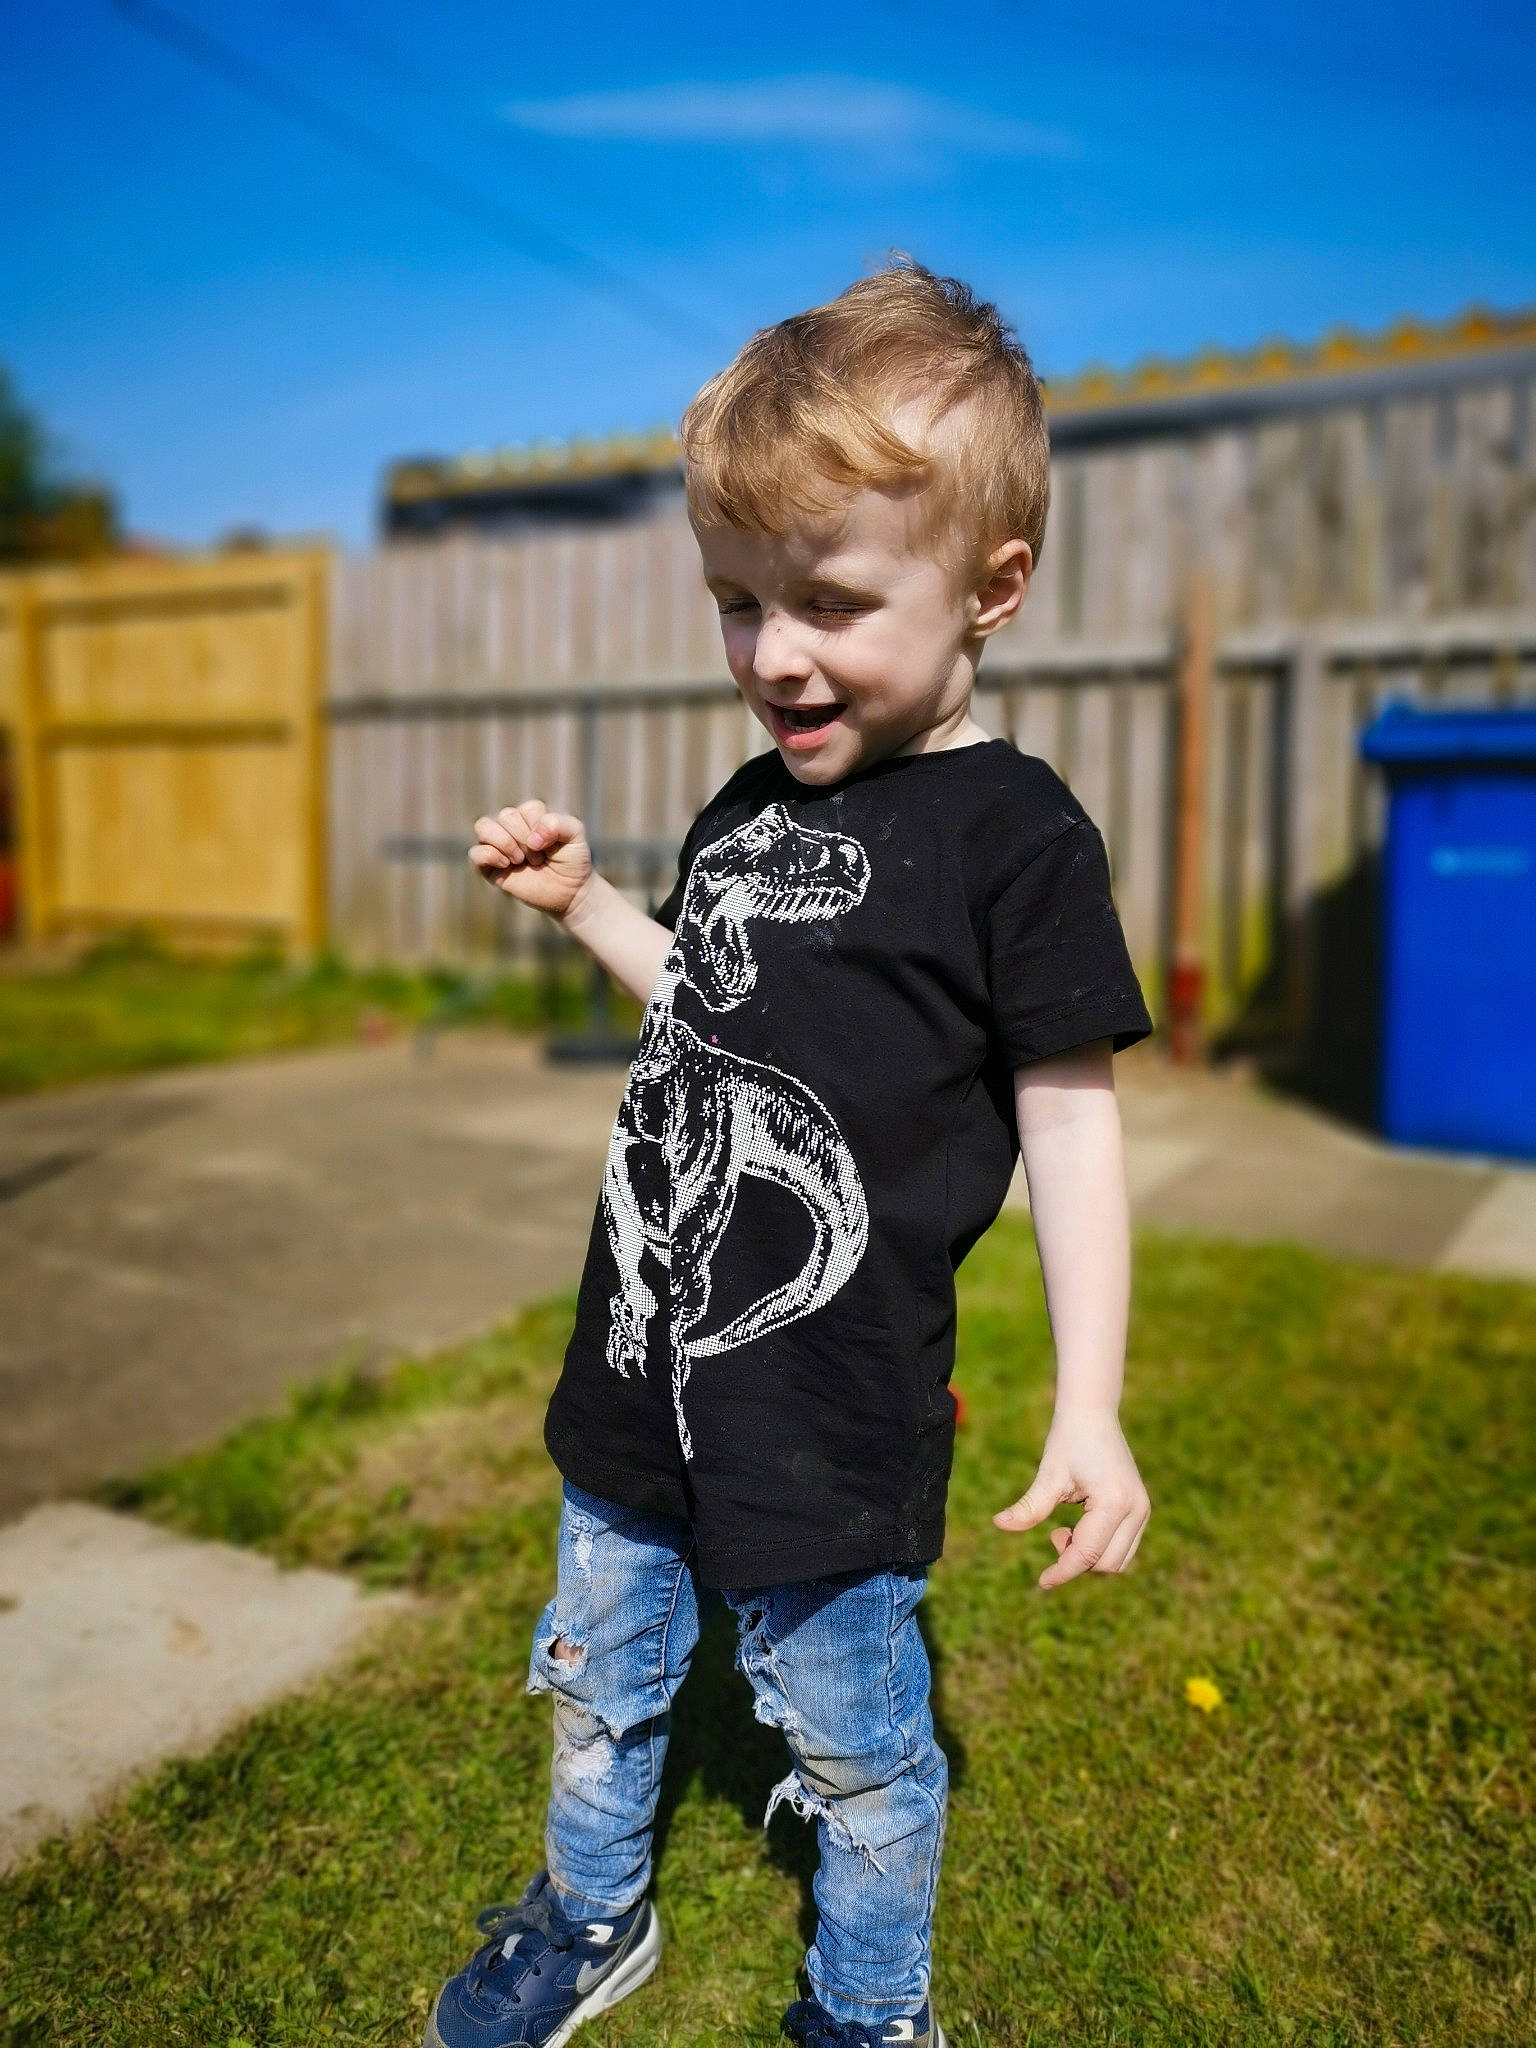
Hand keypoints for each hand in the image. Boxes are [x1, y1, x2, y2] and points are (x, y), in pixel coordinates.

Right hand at [469, 800, 592, 920]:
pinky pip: (474, 853)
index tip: (551, 846)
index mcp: (530, 815)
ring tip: (519, 860)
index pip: (528, 810)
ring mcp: (498, 846)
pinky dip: (490, 856)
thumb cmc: (572, 861)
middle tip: (538, 858)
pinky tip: (506, 865)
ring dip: (506, 843)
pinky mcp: (488, 867)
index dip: (541, 829)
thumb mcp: (575, 835)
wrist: (569, 893)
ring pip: (483, 826)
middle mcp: (511, 826)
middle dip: (525, 839)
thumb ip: (558, 823)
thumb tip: (532, 838)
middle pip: (506, 816)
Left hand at [993, 1410, 1149, 1589]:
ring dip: (1088, 1558)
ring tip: (1063, 1530)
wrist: (1092, 1414)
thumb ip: (1028, 1507)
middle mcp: (1136, 1510)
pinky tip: (1077, 1528)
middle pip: (1107, 1565)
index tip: (1042, 1581)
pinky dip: (1098, 1549)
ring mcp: (1142, 1511)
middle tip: (1053, 1533)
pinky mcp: (1140, 1510)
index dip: (1063, 1571)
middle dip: (1075, 1562)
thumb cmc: (1067, 1440)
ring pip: (1118, 1561)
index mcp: (1114, 1502)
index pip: (1088, 1554)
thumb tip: (999, 1524)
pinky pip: (1122, 1548)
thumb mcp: (1048, 1475)